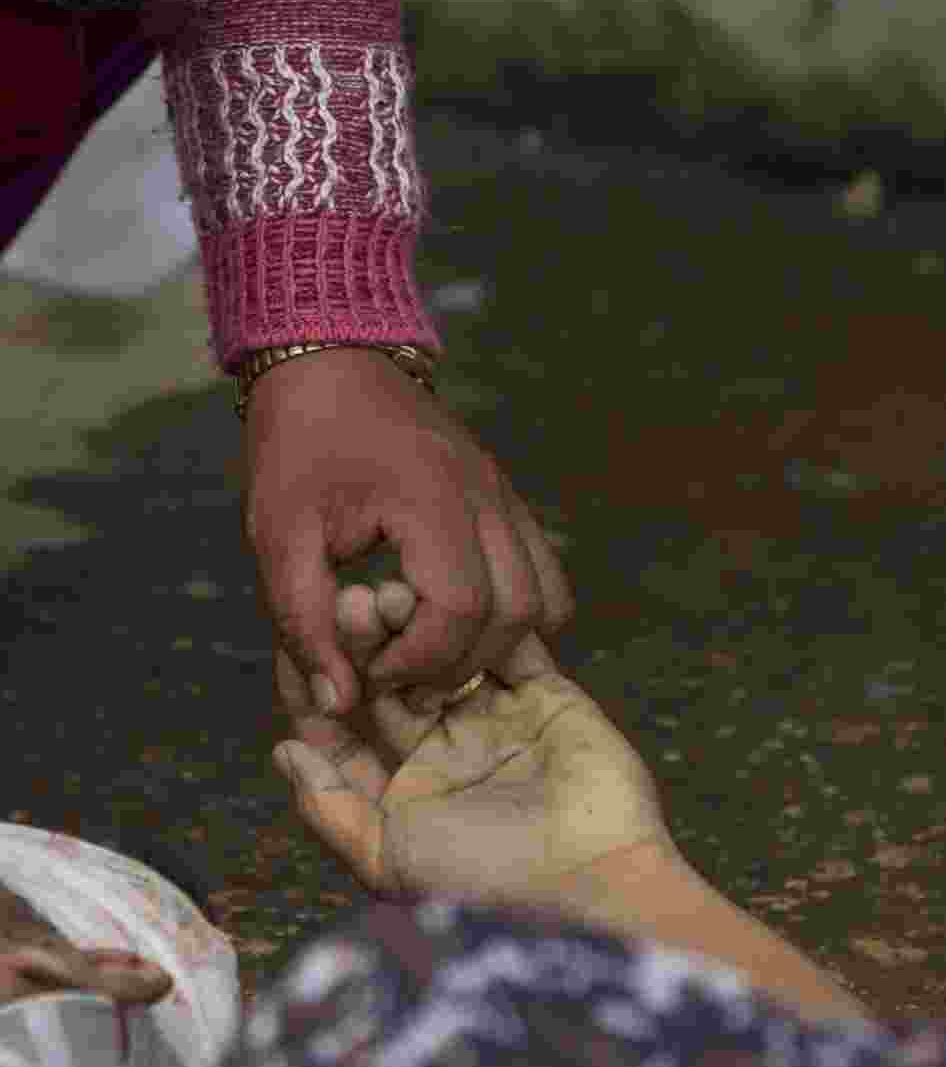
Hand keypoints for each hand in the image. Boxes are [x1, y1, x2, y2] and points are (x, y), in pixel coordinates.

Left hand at [240, 347, 574, 724]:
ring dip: (501, 643)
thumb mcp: (278, 536)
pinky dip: (518, 612)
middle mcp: (485, 497)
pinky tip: (460, 619)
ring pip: (545, 597)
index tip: (375, 671)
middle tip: (406, 674)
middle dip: (463, 664)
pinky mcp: (507, 498)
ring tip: (437, 651)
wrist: (331, 361)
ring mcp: (505, 495)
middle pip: (517, 613)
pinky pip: (544, 571)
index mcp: (430, 500)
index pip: (462, 609)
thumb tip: (338, 704)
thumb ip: (305, 623)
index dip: (422, 661)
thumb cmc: (298, 447)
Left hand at [271, 581, 674, 910]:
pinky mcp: (549, 700)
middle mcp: (447, 755)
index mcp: (403, 794)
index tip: (291, 641)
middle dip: (365, 643)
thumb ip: (332, 805)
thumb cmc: (486, 883)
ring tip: (392, 593)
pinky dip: (485, 621)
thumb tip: (284, 750)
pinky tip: (451, 590)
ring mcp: (499, 724)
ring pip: (445, 656)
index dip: (317, 687)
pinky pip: (513, 649)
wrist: (595, 881)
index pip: (345, 729)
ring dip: (418, 625)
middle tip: (349, 601)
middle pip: (391, 682)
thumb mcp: (388, 858)